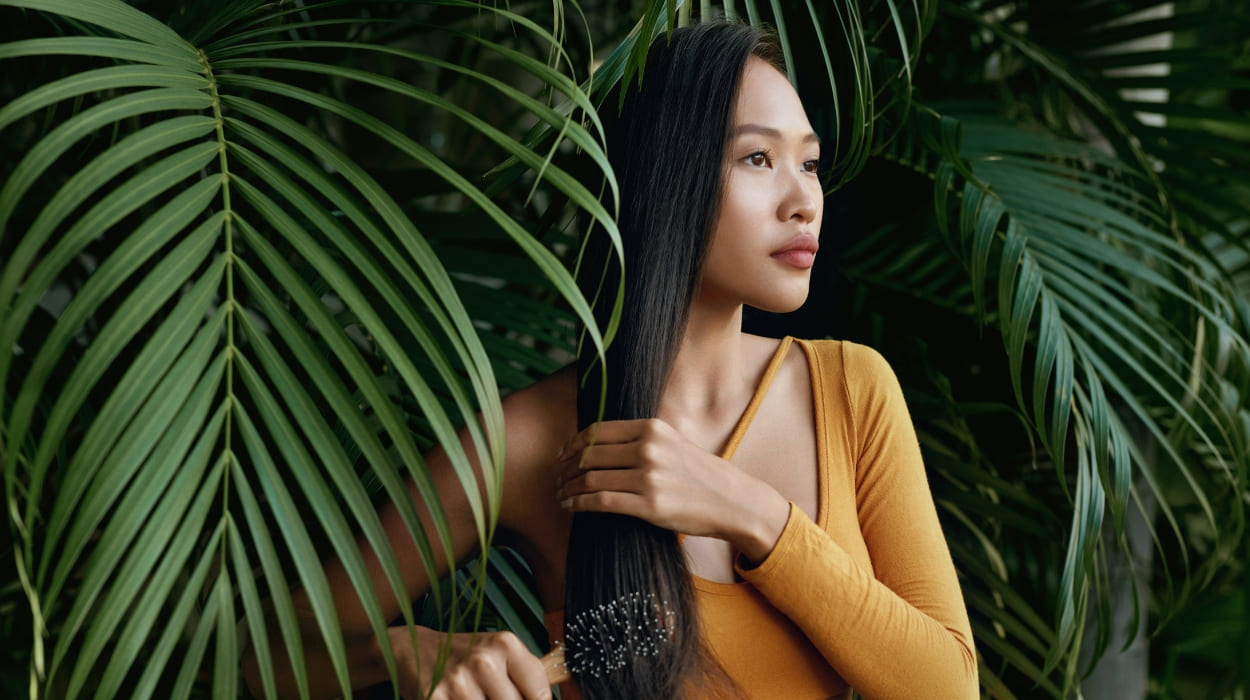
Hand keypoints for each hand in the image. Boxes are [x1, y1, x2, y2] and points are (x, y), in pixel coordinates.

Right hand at [386, 626, 553, 699]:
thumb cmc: (463, 655)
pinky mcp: (434, 697)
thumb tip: (545, 699)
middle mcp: (483, 660)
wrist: (414, 648)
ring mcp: (458, 681)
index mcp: (505, 644)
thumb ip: (525, 676)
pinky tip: (457, 699)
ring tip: (472, 696)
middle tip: (490, 695)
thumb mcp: (497, 653)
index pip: (540, 693)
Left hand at [554, 419, 788, 559]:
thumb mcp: (673, 442)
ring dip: (568, 488)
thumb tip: (598, 443)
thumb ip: (641, 439)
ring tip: (560, 495)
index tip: (561, 455)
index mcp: (652, 428)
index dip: (573, 444)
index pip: (597, 431)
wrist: (732, 501)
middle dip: (566, 468)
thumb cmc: (699, 475)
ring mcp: (649, 477)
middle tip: (556, 479)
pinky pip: (600, 501)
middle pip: (589, 454)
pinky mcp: (649, 505)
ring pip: (590, 478)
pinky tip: (570, 506)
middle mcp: (649, 448)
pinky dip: (578, 503)